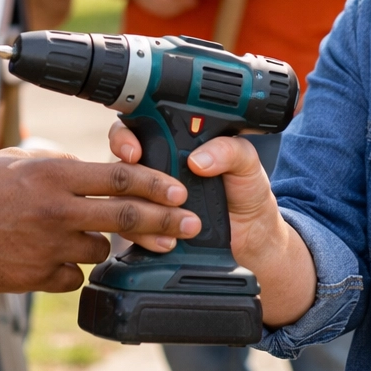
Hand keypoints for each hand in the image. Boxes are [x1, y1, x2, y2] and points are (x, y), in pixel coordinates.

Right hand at [0, 148, 197, 292]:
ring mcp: (45, 247)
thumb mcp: (14, 162)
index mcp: (51, 174)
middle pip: (124, 216)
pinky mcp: (33, 278)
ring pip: (99, 249)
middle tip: (189, 226)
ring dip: (102, 245)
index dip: (155, 185)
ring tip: (80, 236)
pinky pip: (71, 278)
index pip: (119, 177)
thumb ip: (56, 168)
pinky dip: (69, 270)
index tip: (179, 192)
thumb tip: (90, 174)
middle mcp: (54, 210)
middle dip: (164, 222)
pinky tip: (50, 259)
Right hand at [107, 122, 285, 267]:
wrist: (251, 233)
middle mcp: (154, 169)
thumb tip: (198, 160)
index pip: (135, 130)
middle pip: (119, 166)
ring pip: (122, 202)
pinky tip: (169, 239)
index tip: (134, 151)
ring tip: (179, 221)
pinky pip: (132, 231)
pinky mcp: (149, 228)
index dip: (125, 138)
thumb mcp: (244, 161)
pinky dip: (147, 236)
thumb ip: (227, 150)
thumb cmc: (245, 189)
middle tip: (155, 189)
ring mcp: (148, 201)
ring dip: (144, 212)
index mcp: (173, 144)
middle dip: (126, 178)